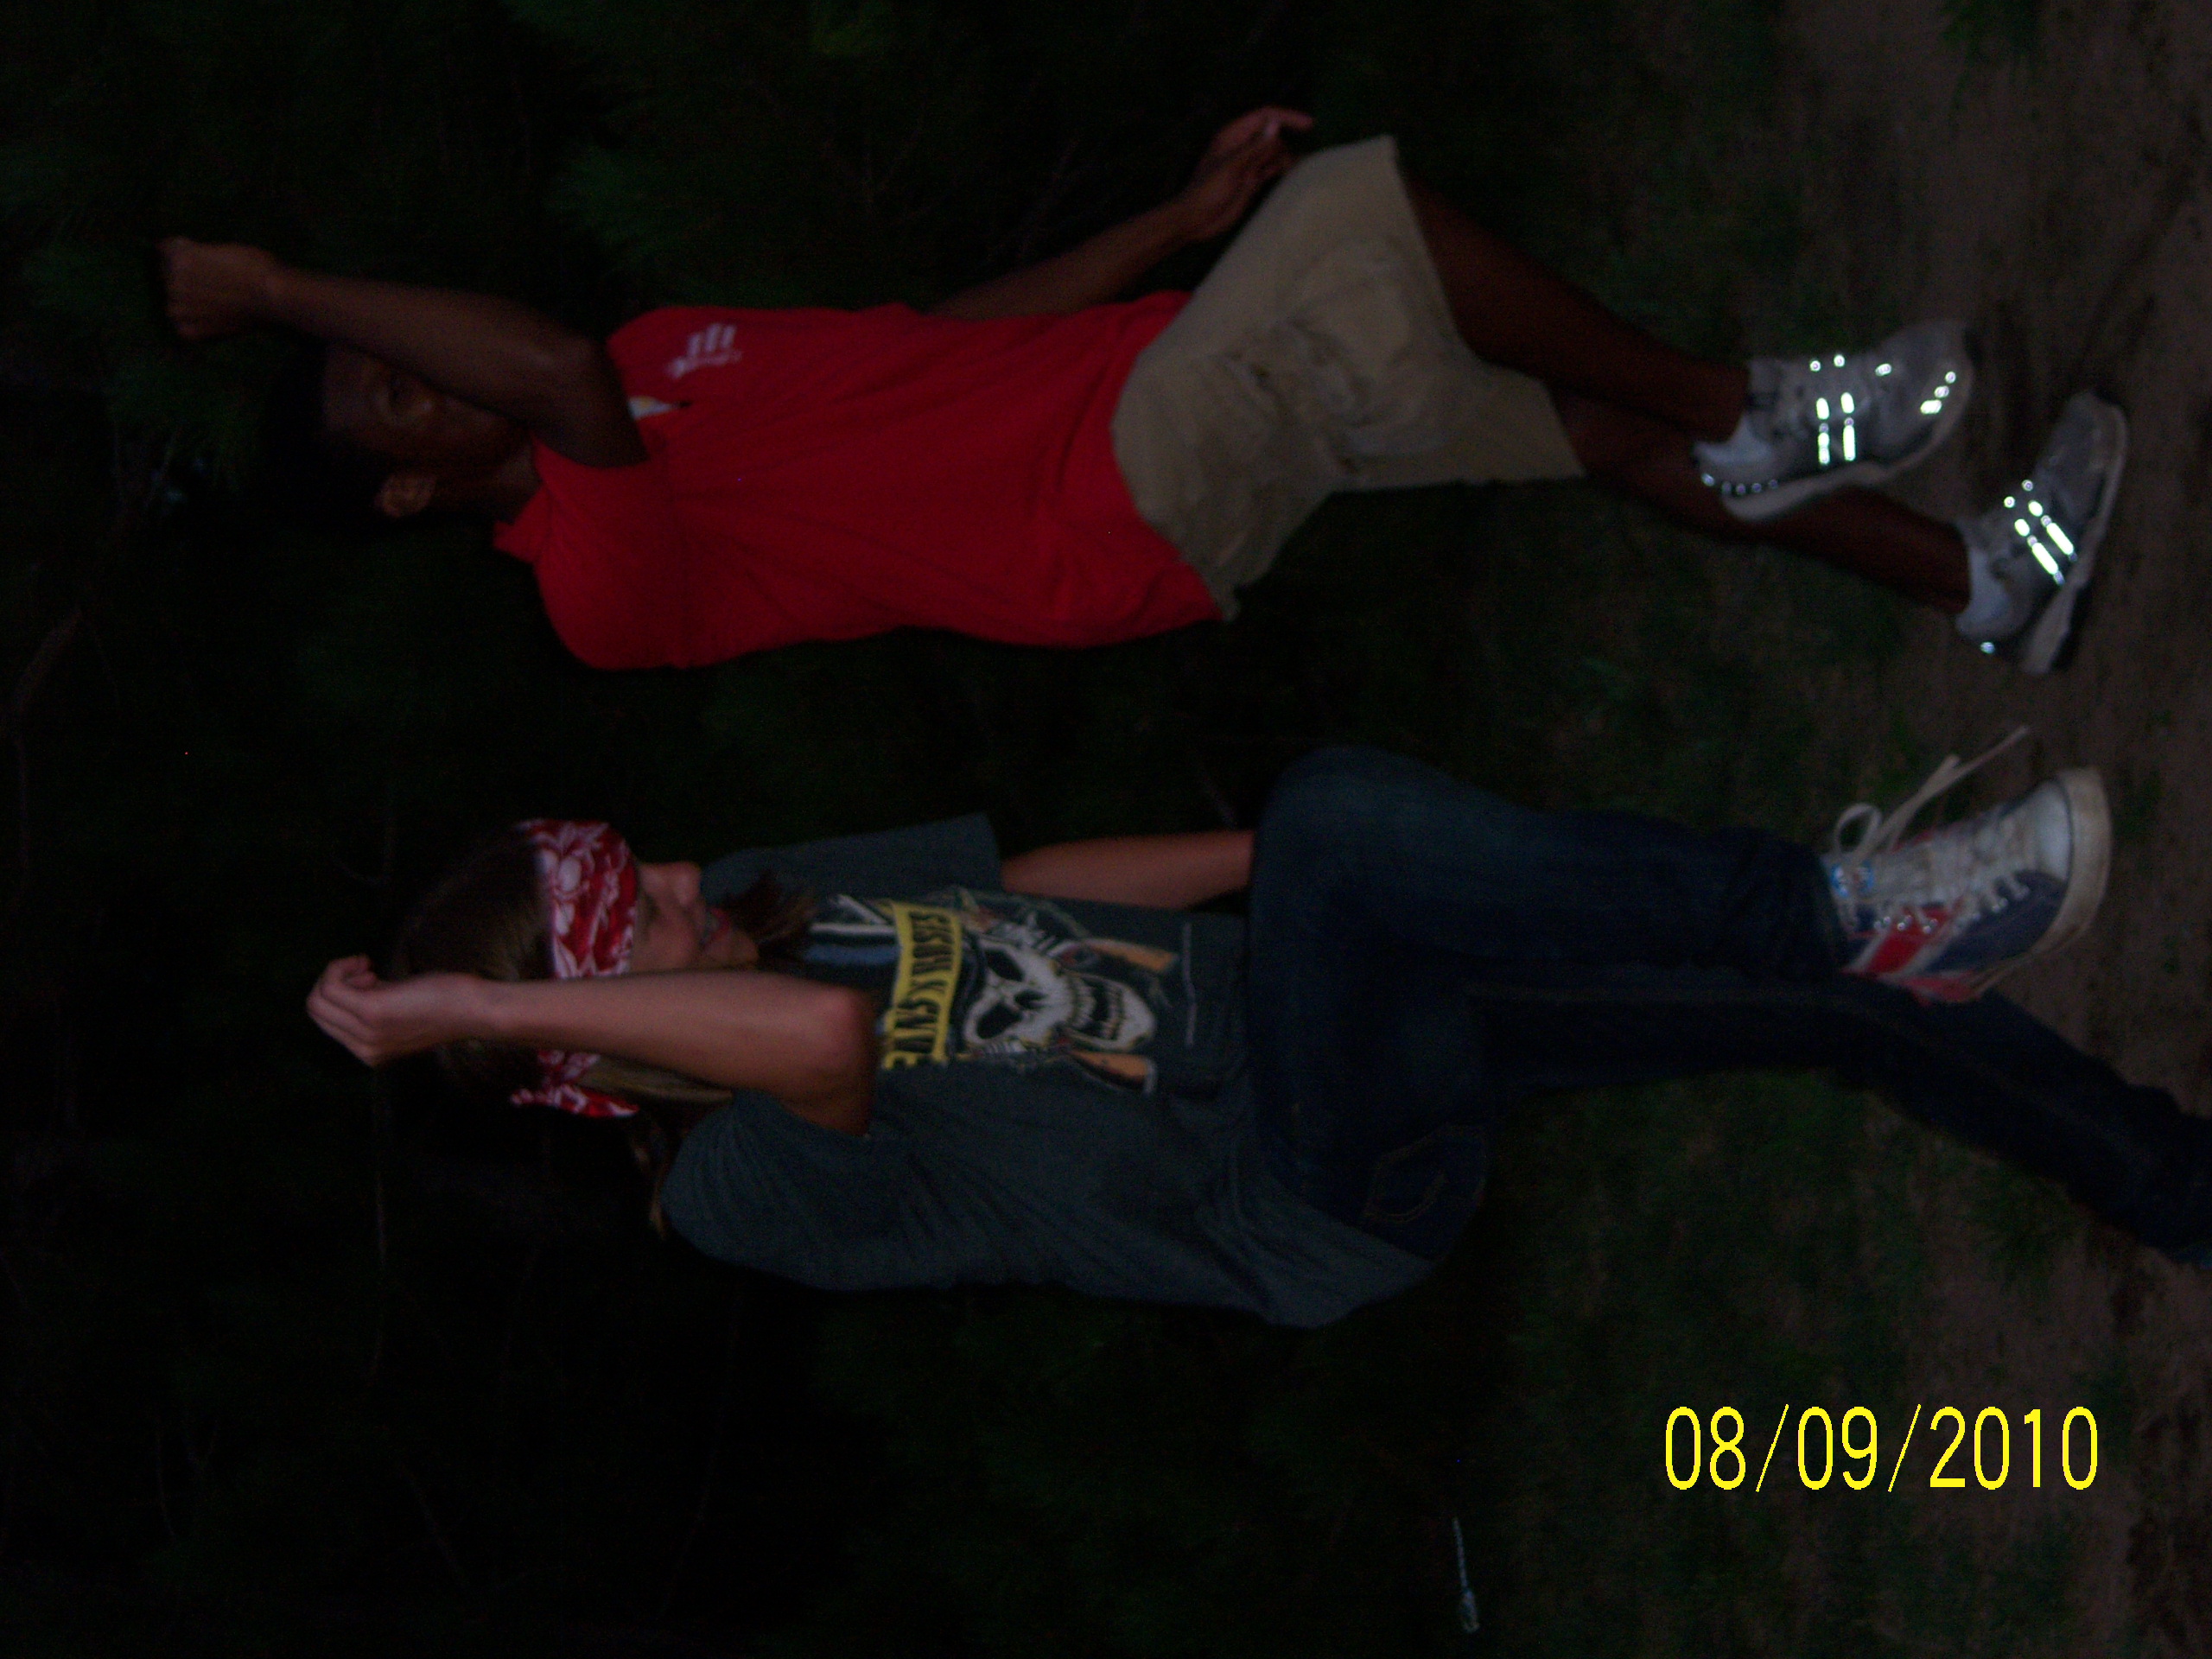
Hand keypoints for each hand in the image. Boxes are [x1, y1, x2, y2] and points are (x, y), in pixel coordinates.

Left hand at [158, 237, 285, 340]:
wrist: (274, 299)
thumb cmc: (256, 267)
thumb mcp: (222, 247)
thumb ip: (198, 252)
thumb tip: (182, 252)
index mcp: (179, 257)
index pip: (166, 253)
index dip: (182, 255)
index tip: (197, 262)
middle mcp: (173, 282)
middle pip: (169, 278)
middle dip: (184, 279)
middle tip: (211, 286)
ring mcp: (181, 309)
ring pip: (174, 304)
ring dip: (187, 304)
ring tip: (212, 305)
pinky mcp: (190, 331)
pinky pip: (183, 327)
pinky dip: (194, 325)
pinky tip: (211, 320)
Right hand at [307, 955, 486, 1067]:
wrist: (475, 1009)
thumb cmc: (445, 1002)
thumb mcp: (399, 1010)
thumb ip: (372, 1006)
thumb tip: (347, 983)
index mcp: (368, 1052)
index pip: (324, 1021)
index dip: (340, 993)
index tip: (369, 980)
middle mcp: (363, 1050)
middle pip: (315, 1010)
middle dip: (334, 982)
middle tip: (367, 972)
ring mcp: (366, 1033)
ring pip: (317, 998)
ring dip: (337, 973)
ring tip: (369, 969)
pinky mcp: (371, 1012)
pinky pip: (330, 986)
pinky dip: (341, 967)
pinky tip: (368, 964)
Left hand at [1170, 107, 1313, 243]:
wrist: (1196, 221)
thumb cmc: (1206, 191)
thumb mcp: (1231, 167)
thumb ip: (1254, 147)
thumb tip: (1276, 125)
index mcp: (1233, 135)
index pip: (1265, 116)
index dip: (1287, 117)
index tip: (1309, 125)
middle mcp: (1242, 146)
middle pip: (1273, 136)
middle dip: (1279, 148)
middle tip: (1263, 172)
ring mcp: (1248, 163)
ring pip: (1275, 152)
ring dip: (1282, 160)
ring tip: (1271, 176)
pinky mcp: (1252, 180)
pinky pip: (1273, 169)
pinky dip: (1281, 170)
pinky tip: (1287, 176)